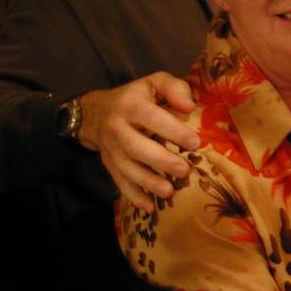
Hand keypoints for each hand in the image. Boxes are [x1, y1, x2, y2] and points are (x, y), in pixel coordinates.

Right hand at [78, 72, 199, 212]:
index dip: (172, 130)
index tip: (194, 142)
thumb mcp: (153, 82)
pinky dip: (134, 196)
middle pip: (136, 147)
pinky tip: (150, 207)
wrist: (96, 113)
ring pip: (126, 168)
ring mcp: (111, 150)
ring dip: (148, 182)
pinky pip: (119, 183)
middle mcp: (117, 128)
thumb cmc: (136, 97)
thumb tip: (190, 105)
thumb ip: (173, 88)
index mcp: (130, 105)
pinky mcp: (109, 166)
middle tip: (184, 169)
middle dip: (160, 160)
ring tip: (169, 191)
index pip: (151, 118)